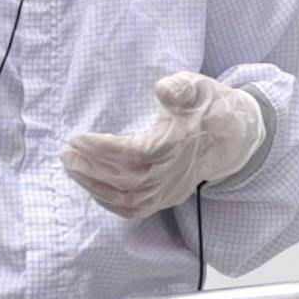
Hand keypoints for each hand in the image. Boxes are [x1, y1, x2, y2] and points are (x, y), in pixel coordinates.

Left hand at [62, 73, 267, 218]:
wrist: (233, 137)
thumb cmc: (209, 108)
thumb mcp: (199, 87)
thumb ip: (182, 87)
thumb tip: (163, 89)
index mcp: (176, 145)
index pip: (133, 153)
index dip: (102, 148)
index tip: (77, 137)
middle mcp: (172, 174)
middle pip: (125, 181)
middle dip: (90, 168)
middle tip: (66, 153)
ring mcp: (170, 191)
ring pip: (127, 200)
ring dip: (95, 187)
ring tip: (72, 168)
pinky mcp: (168, 199)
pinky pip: (135, 211)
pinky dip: (110, 204)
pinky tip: (92, 188)